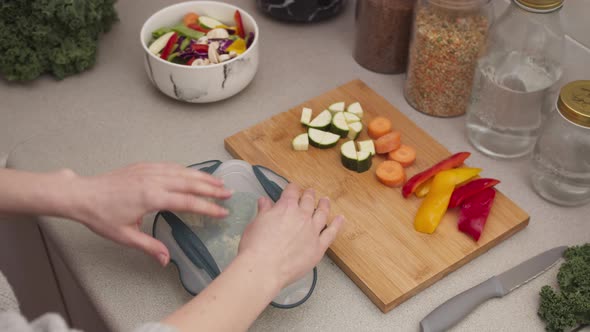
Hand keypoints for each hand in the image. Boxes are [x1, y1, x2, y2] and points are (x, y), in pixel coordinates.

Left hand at [67, 163, 231, 265]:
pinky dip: (186, 169)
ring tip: (218, 181)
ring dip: (202, 176)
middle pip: (190, 183)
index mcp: (151, 198)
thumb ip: (149, 247)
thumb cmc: (100, 216)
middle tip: (229, 193)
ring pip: (182, 171)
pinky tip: (193, 174)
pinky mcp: (143, 166)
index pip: (187, 202)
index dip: (208, 207)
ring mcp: (149, 171)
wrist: (81, 195)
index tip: (223, 212)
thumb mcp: (125, 236)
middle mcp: (153, 181)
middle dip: (212, 188)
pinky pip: (170, 166)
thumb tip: (166, 260)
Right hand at [238, 183, 343, 288]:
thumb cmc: (255, 246)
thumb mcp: (256, 223)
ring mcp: (312, 231)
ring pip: (322, 214)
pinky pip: (331, 233)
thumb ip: (264, 211)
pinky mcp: (319, 247)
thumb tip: (264, 201)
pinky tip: (340, 219)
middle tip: (310, 192)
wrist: (264, 267)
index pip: (291, 192)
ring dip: (324, 205)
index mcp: (286, 207)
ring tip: (325, 201)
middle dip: (309, 195)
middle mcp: (302, 216)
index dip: (292, 188)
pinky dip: (337, 225)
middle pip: (308, 201)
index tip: (293, 188)